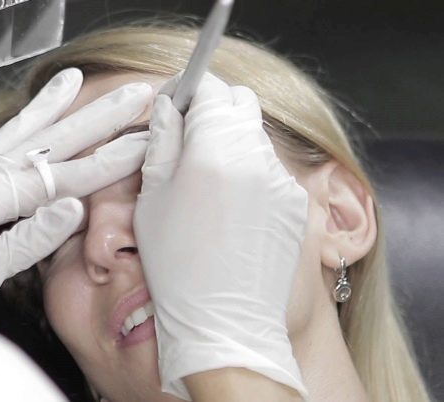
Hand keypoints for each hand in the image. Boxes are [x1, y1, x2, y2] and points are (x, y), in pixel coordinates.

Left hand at [0, 68, 152, 307]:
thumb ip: (31, 238)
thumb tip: (75, 208)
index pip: (67, 175)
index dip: (110, 160)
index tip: (144, 144)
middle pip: (54, 139)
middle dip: (99, 117)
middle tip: (134, 95)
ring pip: (26, 130)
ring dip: (56, 105)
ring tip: (77, 79)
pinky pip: (1, 137)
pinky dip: (21, 120)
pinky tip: (32, 113)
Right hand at [134, 73, 308, 398]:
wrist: (224, 322)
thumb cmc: (178, 266)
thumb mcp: (153, 198)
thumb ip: (161, 141)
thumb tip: (168, 106)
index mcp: (215, 149)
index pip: (210, 87)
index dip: (188, 91)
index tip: (175, 104)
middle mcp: (257, 157)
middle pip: (239, 104)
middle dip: (213, 111)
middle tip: (187, 142)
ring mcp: (283, 180)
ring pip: (256, 137)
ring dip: (231, 143)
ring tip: (206, 183)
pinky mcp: (297, 203)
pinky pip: (271, 170)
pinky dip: (250, 172)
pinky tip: (230, 208)